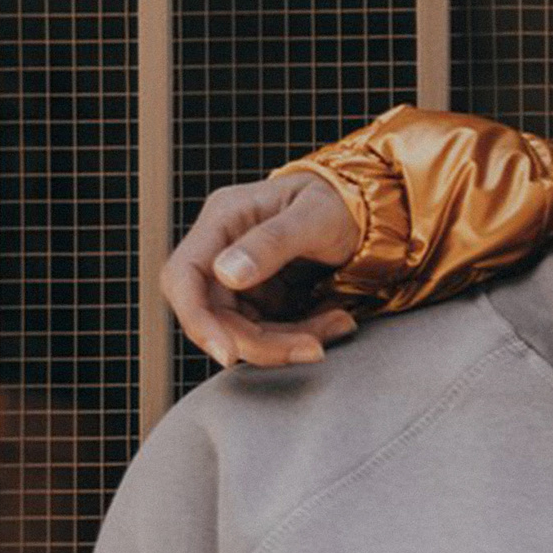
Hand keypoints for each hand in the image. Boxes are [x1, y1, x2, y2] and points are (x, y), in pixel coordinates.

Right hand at [167, 172, 362, 367]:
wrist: (368, 208)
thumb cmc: (340, 199)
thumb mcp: (316, 215)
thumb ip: (273, 242)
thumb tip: (226, 274)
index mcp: (223, 220)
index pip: (184, 276)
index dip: (197, 320)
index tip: (227, 354)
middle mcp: (224, 250)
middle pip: (215, 316)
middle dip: (261, 343)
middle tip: (313, 349)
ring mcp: (242, 277)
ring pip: (245, 331)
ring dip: (290, 342)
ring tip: (339, 323)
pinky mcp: (264, 298)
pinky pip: (272, 331)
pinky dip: (303, 335)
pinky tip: (336, 320)